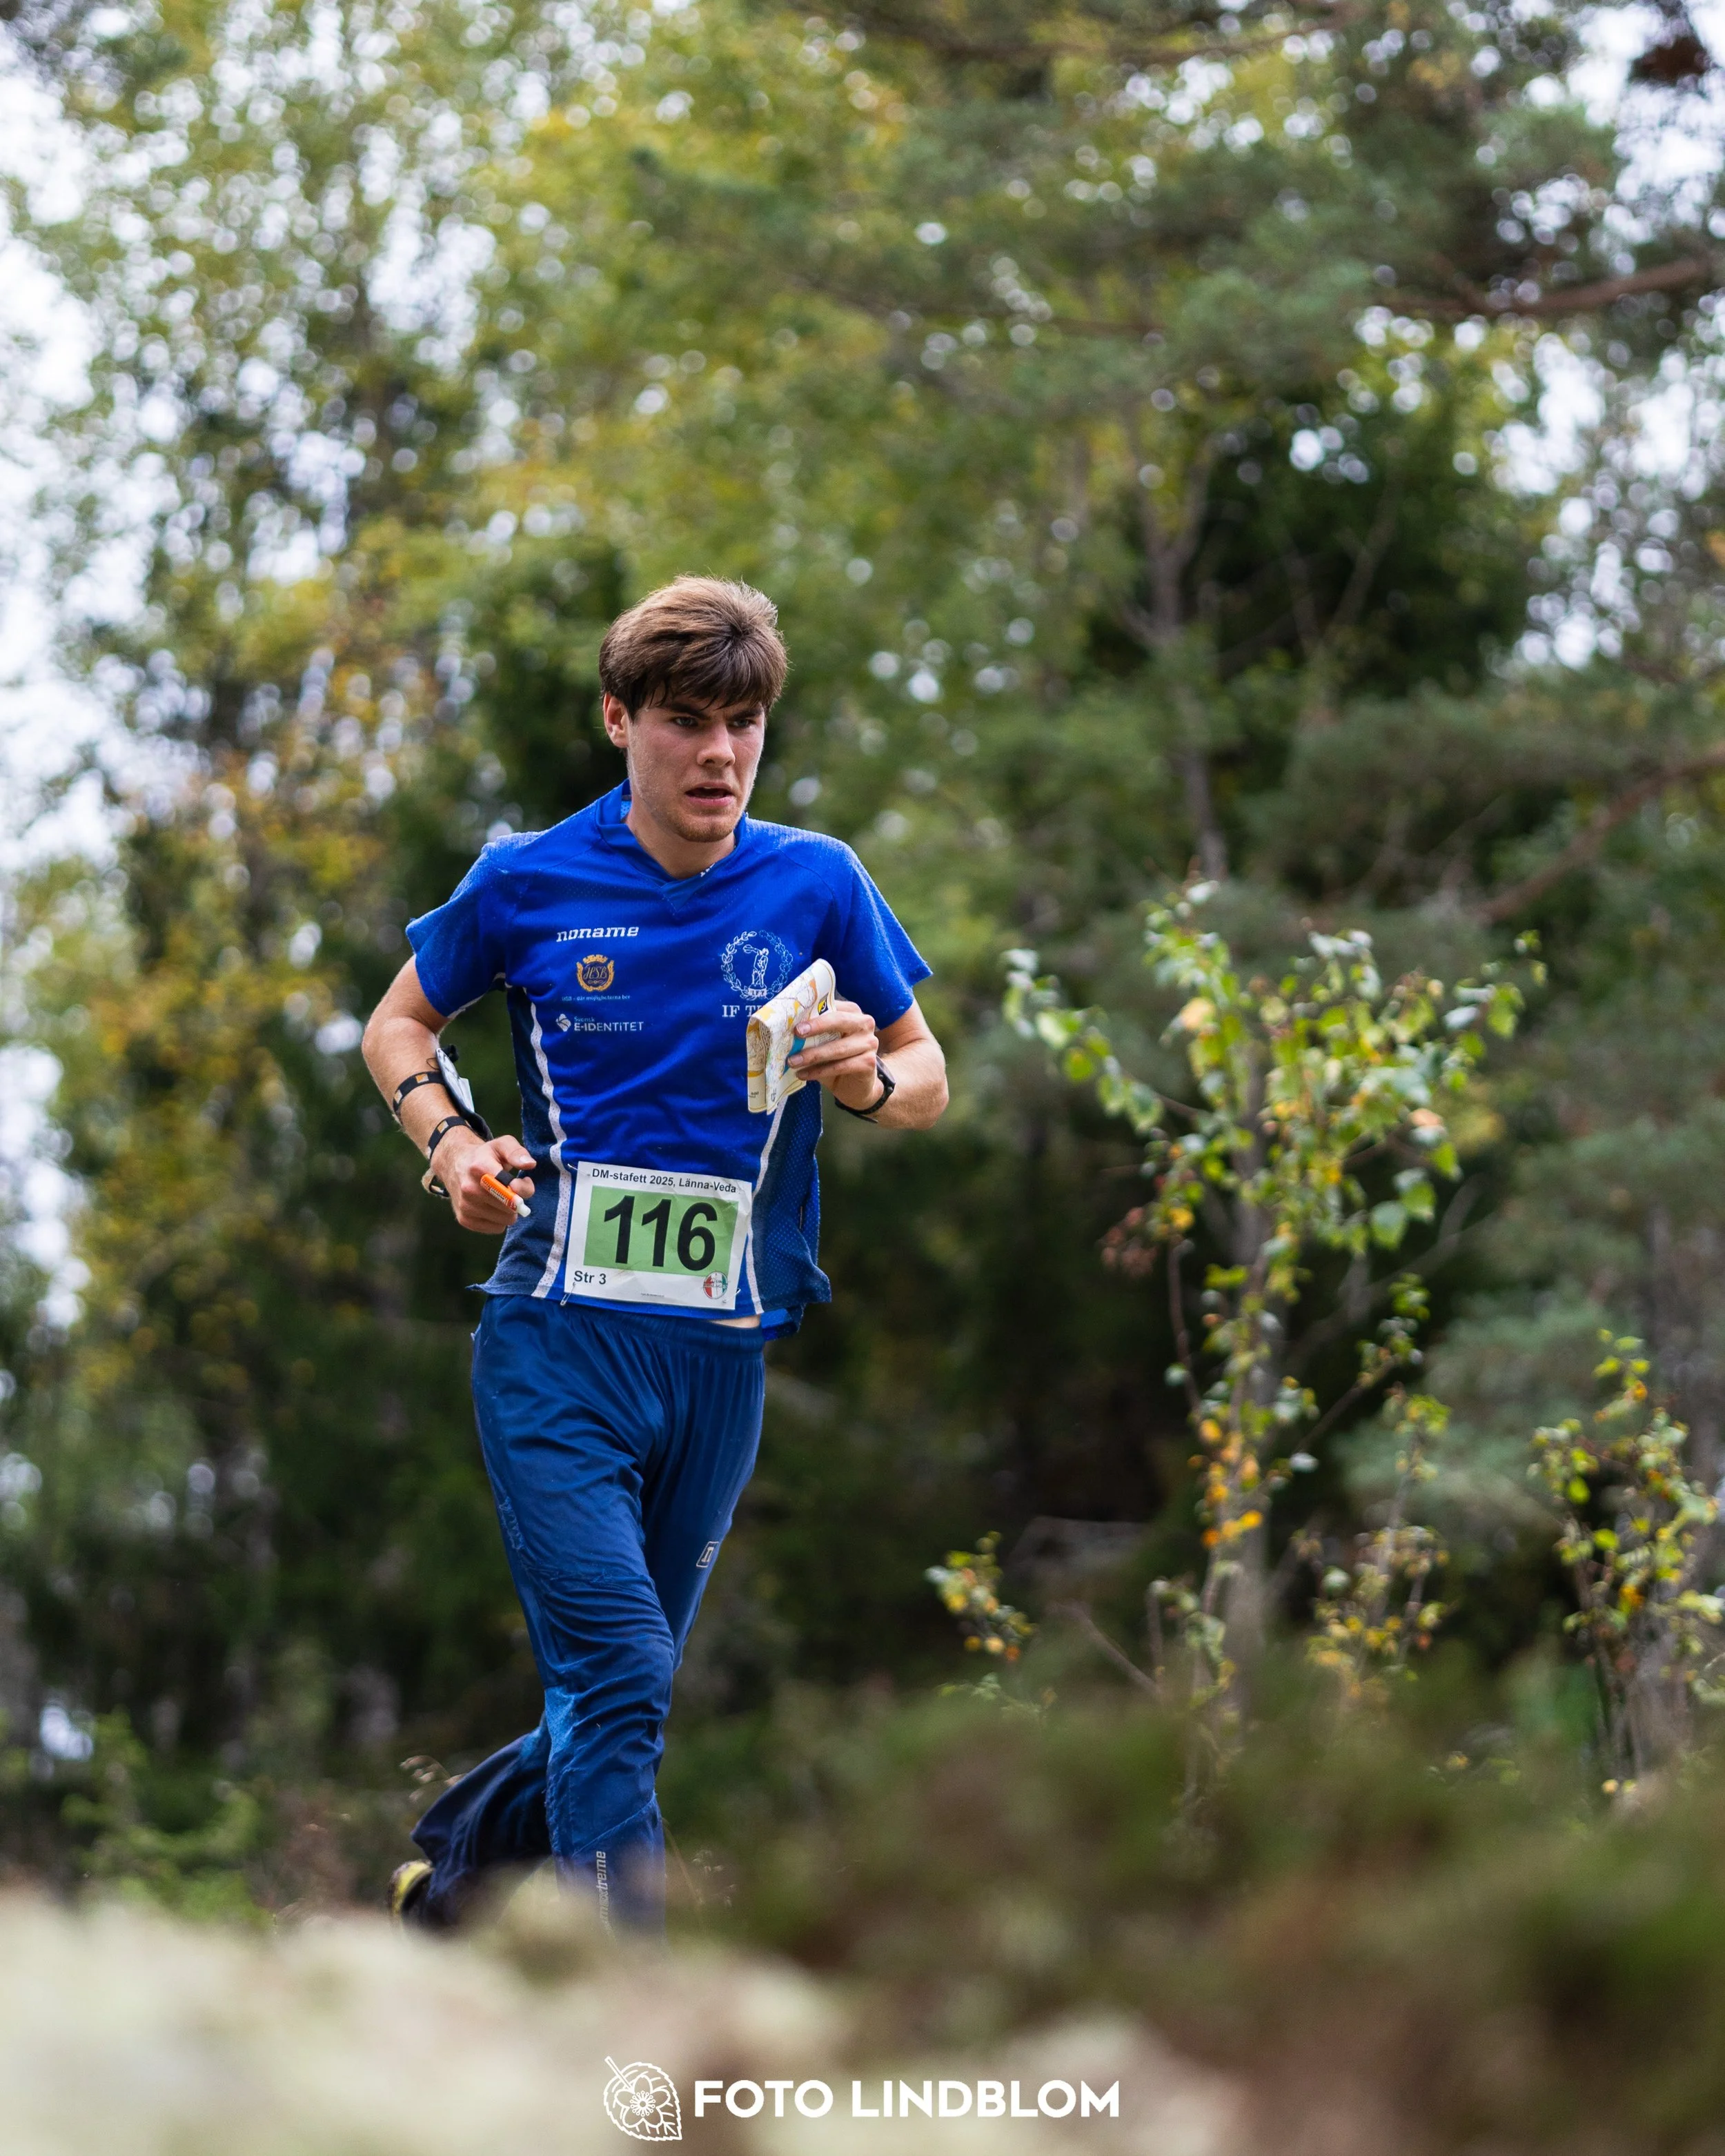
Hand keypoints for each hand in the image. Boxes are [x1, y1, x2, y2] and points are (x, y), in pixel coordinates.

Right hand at [435, 1129, 536, 1232]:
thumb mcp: (501, 1145)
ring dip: (509, 1211)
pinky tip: (492, 1206)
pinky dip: (499, 1220)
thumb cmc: (484, 1156)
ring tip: (501, 1197)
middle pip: (511, 1207)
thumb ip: (517, 1152)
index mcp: (480, 1168)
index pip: (511, 1188)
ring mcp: (466, 1206)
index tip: (523, 1182)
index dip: (524, 1188)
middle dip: (517, 1200)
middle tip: (512, 1190)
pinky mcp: (464, 1220)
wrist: (454, 1165)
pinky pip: (496, 1228)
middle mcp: (470, 1189)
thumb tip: (530, 1164)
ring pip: (505, 1220)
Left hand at [788, 998, 884, 1112]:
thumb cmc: (836, 1058)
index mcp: (852, 1012)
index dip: (814, 1010)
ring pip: (838, 1048)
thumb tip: (786, 1030)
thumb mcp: (824, 1041)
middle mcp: (864, 1024)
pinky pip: (840, 1066)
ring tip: (792, 1061)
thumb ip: (813, 1033)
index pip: (833, 1006)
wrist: (855, 1086)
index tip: (795, 1018)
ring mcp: (869, 1043)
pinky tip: (803, 1074)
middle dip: (816, 1026)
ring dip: (812, 1055)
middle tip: (796, 1034)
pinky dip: (819, 1071)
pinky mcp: (868, 1063)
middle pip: (839, 1020)